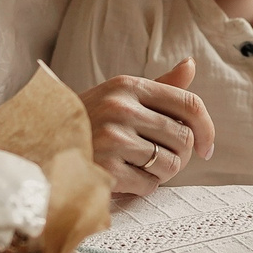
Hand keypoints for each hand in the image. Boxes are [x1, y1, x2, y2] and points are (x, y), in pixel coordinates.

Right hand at [82, 58, 215, 196]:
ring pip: (171, 165)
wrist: (44, 146)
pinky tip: (125, 178)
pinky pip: (149, 185)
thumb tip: (190, 65)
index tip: (207, 148)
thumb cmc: (91, 121)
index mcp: (128, 86)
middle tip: (161, 158)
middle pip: (184, 139)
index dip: (207, 129)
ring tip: (139, 166)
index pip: (189, 105)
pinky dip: (143, 187)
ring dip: (161, 173)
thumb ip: (159, 86)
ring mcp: (112, 138)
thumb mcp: (120, 96)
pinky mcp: (105, 168)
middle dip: (181, 155)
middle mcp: (121, 108)